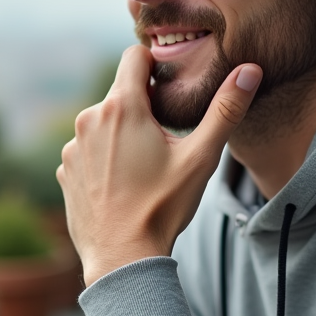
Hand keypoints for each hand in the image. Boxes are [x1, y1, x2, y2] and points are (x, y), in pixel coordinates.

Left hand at [57, 45, 261, 285]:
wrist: (122, 259)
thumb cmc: (163, 207)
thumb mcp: (201, 157)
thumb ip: (225, 110)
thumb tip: (250, 70)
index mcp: (121, 107)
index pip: (134, 56)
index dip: (155, 67)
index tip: (169, 91)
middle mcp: (88, 119)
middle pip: (121, 94)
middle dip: (143, 108)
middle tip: (164, 143)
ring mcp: (73, 146)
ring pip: (104, 123)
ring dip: (122, 135)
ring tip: (143, 169)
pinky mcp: (65, 170)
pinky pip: (88, 151)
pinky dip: (104, 160)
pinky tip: (122, 186)